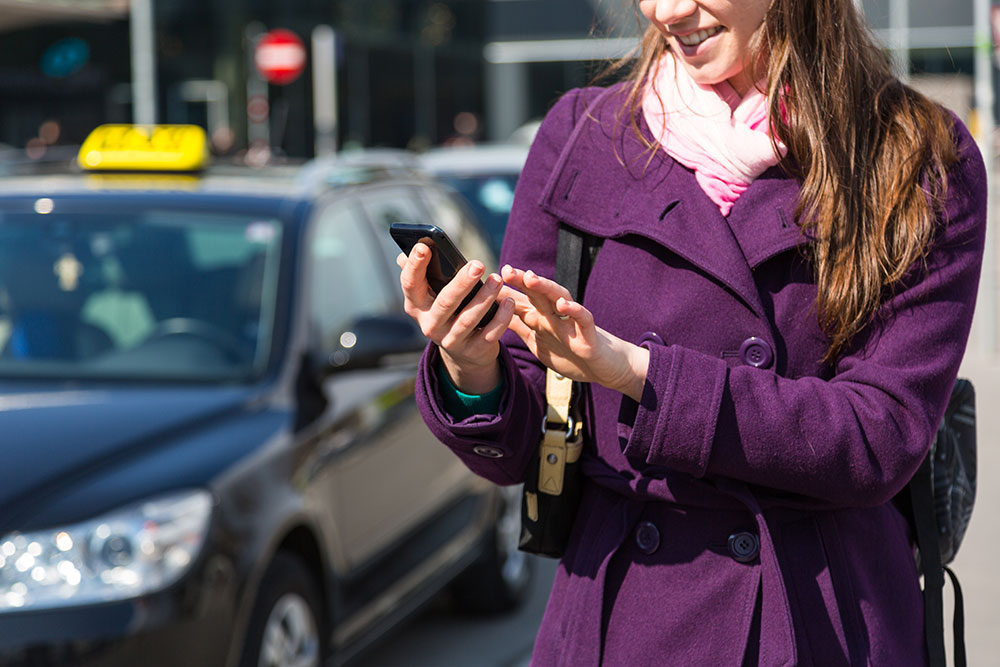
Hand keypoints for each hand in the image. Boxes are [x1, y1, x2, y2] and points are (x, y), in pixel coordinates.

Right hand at [397, 243, 516, 393]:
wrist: (463, 351)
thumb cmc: (447, 310)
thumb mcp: (432, 295)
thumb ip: (423, 273)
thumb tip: (416, 247)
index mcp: (416, 306)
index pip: (410, 284)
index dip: (415, 266)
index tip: (424, 247)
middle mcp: (429, 325)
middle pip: (445, 302)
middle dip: (462, 283)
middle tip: (478, 265)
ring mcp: (451, 340)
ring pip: (468, 318)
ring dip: (485, 297)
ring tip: (497, 280)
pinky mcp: (473, 350)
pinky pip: (489, 333)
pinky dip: (500, 317)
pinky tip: (508, 301)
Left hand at [501, 265, 649, 400]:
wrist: (605, 368)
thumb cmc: (571, 352)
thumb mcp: (538, 341)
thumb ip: (519, 325)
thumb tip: (491, 313)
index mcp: (542, 318)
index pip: (521, 300)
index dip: (504, 291)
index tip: (485, 281)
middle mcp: (556, 316)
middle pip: (537, 294)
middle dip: (521, 281)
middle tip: (505, 270)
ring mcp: (572, 323)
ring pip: (559, 299)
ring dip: (545, 287)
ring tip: (530, 278)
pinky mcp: (589, 335)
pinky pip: (583, 319)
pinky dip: (575, 310)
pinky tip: (564, 305)